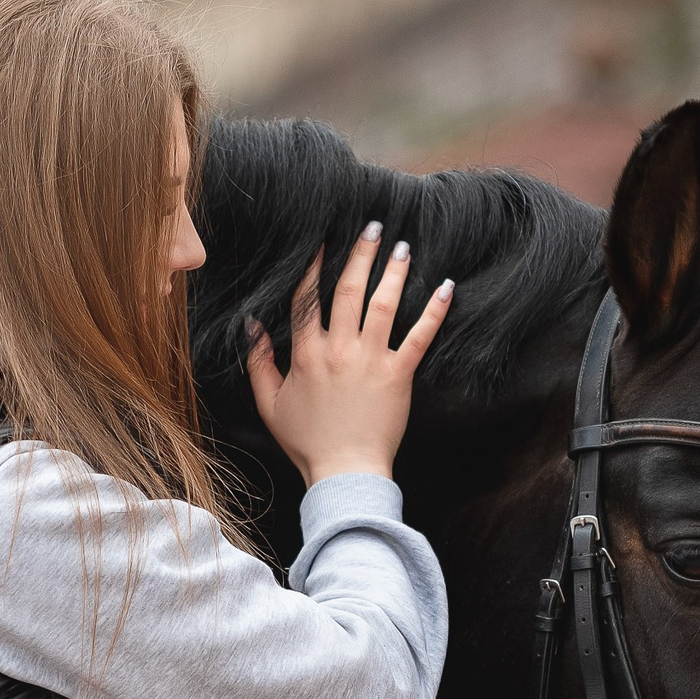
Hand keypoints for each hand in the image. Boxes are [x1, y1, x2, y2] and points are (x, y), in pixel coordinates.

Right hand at [245, 222, 451, 484]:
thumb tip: (252, 325)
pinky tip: (446, 286)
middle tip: (373, 227)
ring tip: (403, 246)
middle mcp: (339, 349)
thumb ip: (258, 361)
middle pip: (348, 290)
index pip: (307, 299)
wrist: (344, 472)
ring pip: (383, 305)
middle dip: (360, 254)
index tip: (323, 241)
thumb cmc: (307, 441)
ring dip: (394, 272)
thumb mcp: (269, 403)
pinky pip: (419, 337)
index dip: (314, 266)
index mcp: (306, 354)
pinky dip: (434, 311)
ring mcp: (371, 360)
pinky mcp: (399, 375)